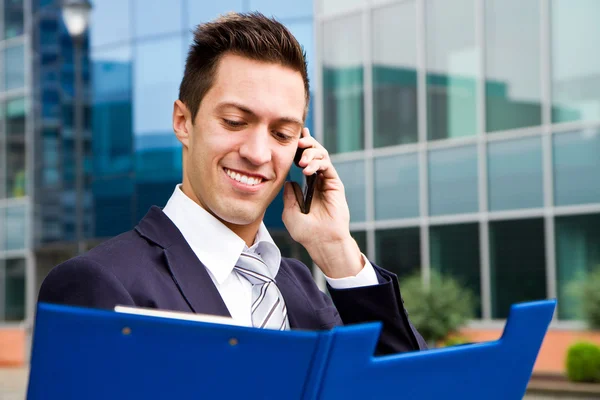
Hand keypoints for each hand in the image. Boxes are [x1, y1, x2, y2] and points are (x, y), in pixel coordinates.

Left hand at [282, 128, 363, 278]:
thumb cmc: (306, 231)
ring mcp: (327, 181)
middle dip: (306, 144)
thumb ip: (288, 195)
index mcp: (307, 185)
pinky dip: (317, 163)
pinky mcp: (335, 184)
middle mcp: (318, 180)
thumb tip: (289, 181)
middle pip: (314, 153)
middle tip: (297, 143)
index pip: (303, 160)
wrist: (322, 241)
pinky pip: (327, 166)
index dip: (298, 148)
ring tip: (301, 161)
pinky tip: (307, 170)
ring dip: (310, 153)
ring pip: (322, 155)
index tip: (289, 139)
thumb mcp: (289, 212)